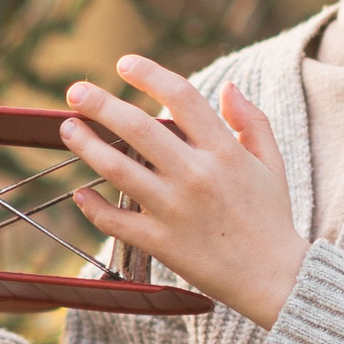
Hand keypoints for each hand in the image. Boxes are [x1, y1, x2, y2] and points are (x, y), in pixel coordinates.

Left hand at [62, 54, 308, 327]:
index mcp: (224, 152)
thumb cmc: (271, 218)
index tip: (125, 64)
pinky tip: (81, 193)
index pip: (182, 97)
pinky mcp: (161, 243)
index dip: (149, 74)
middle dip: (100, 103)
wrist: (275, 279)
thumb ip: (251, 122)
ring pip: (118, 169)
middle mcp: (196, 176)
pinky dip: (93, 206)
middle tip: (75, 91)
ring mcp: (175, 210)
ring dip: (86, 144)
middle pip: (138, 127)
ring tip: (68, 128)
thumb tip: (228, 87)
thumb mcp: (272, 163)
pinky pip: (115, 222)